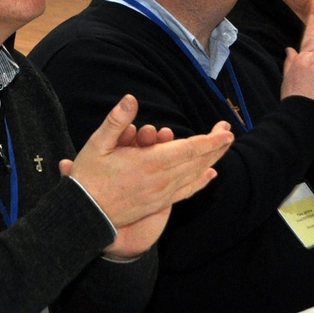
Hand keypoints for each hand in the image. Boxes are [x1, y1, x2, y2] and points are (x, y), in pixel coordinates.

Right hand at [65, 94, 232, 230]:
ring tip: (222, 148)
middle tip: (228, 132)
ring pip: (194, 175)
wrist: (85, 214)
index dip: (209, 140)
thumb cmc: (89, 177)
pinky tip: (209, 175)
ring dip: (211, 160)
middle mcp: (161, 180)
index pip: (188, 149)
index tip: (225, 131)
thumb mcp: (97, 144)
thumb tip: (130, 99)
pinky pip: (185, 192)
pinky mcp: (158, 204)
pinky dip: (200, 182)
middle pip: (197, 161)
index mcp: (149, 163)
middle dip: (215, 146)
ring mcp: (161, 194)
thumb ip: (116, 121)